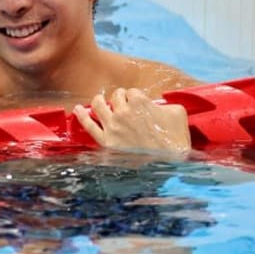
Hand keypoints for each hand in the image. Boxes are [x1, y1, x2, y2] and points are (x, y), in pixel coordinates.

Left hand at [73, 88, 190, 152]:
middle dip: (120, 98)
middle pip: (116, 96)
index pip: (132, 92)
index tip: (139, 104)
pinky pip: (88, 125)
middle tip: (124, 106)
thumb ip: (165, 103)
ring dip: (100, 101)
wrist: (168, 162)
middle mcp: (123, 111)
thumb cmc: (175, 137)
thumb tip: (159, 104)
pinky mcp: (106, 141)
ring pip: (98, 105)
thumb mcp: (178, 112)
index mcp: (140, 101)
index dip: (135, 97)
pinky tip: (77, 109)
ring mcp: (113, 126)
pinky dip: (82, 116)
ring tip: (101, 103)